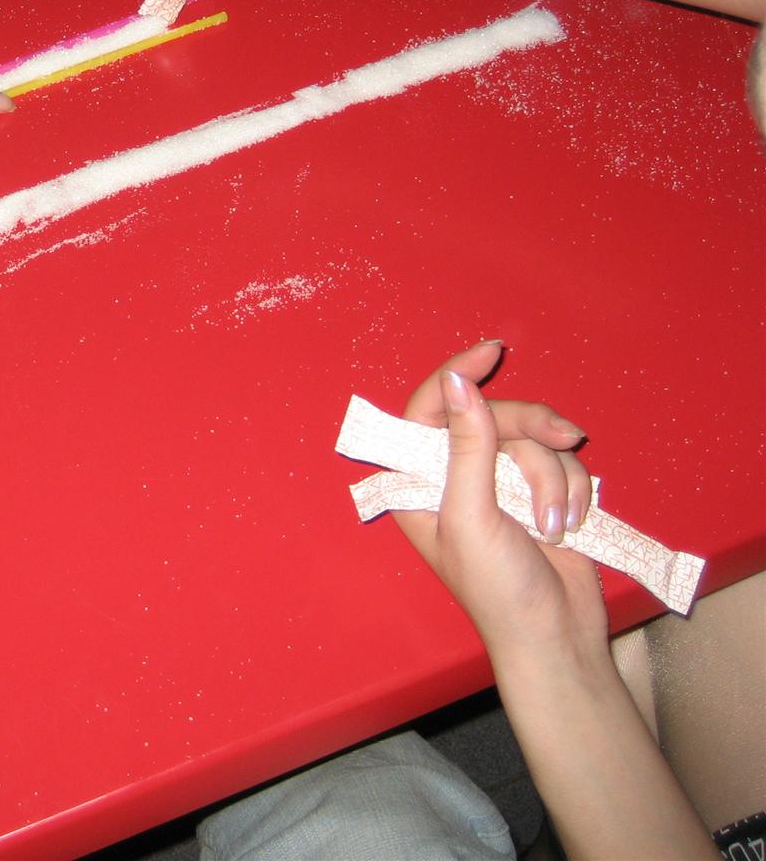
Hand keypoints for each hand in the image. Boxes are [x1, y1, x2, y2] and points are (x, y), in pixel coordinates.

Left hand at [392, 342, 608, 667]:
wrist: (557, 637)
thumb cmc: (498, 590)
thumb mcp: (472, 516)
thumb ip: (466, 446)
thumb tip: (457, 383)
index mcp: (418, 482)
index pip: (426, 409)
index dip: (456, 375)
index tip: (492, 352)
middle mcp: (454, 476)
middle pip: (491, 415)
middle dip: (530, 431)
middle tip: (566, 438)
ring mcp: (498, 483)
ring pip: (533, 437)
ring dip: (554, 476)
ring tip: (555, 523)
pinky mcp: (538, 492)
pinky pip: (561, 460)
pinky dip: (571, 488)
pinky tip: (570, 524)